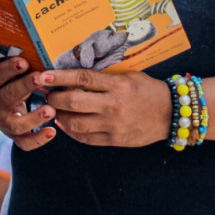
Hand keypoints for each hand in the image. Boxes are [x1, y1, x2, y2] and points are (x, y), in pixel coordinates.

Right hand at [0, 58, 53, 150]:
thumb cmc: (2, 81)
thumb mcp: (1, 72)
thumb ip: (14, 66)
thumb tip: (37, 55)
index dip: (8, 69)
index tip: (24, 61)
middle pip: (8, 97)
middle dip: (25, 86)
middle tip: (41, 78)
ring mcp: (1, 124)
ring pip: (16, 124)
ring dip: (34, 117)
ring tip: (51, 110)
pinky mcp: (12, 135)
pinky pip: (24, 143)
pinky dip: (38, 139)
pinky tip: (53, 131)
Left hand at [34, 68, 167, 147]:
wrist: (170, 114)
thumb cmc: (147, 90)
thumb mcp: (128, 76)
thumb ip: (104, 77)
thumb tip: (74, 75)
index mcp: (116, 85)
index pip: (82, 78)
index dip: (60, 77)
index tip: (44, 75)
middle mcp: (113, 105)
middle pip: (74, 101)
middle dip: (54, 97)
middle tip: (46, 93)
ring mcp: (113, 124)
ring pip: (76, 122)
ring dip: (60, 115)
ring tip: (54, 109)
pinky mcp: (114, 140)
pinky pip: (86, 138)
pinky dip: (71, 131)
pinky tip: (65, 124)